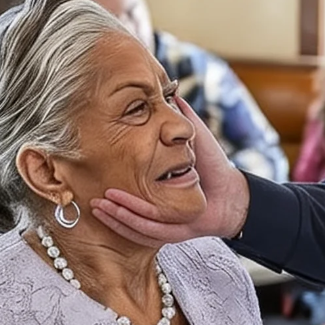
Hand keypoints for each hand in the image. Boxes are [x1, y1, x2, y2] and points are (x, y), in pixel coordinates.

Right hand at [91, 98, 249, 247]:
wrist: (235, 190)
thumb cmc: (213, 165)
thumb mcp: (194, 139)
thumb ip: (181, 118)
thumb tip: (171, 91)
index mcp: (155, 195)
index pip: (124, 195)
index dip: (107, 191)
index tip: (89, 175)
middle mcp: (157, 212)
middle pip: (125, 214)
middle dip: (106, 207)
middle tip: (88, 196)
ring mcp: (166, 224)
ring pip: (136, 224)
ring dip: (116, 216)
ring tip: (99, 204)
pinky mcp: (178, 233)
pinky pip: (154, 231)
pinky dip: (136, 224)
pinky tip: (123, 214)